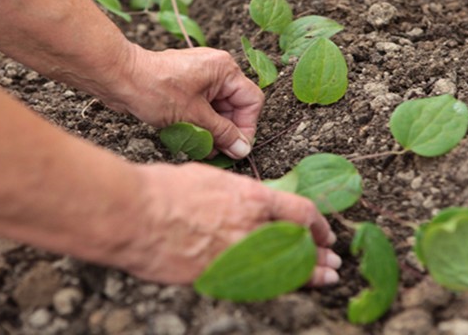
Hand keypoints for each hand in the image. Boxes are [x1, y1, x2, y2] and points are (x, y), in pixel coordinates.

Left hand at [106, 45, 263, 159]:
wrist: (119, 78)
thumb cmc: (154, 89)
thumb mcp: (194, 116)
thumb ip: (223, 133)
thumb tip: (242, 148)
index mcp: (225, 70)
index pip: (251, 101)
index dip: (247, 126)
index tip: (236, 146)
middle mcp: (217, 69)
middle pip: (236, 105)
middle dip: (227, 130)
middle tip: (218, 151)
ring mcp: (201, 77)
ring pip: (219, 109)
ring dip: (213, 129)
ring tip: (202, 146)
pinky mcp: (187, 85)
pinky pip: (203, 107)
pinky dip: (200, 122)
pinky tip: (191, 137)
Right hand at [121, 163, 340, 286]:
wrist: (134, 214)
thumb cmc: (166, 189)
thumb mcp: (212, 180)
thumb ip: (238, 196)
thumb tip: (250, 203)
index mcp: (250, 199)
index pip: (300, 213)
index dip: (318, 225)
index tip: (323, 232)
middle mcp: (249, 229)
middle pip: (298, 246)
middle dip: (320, 256)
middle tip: (333, 264)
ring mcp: (234, 256)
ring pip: (282, 270)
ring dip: (307, 275)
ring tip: (324, 278)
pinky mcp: (216, 277)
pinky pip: (254, 285)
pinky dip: (272, 285)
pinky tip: (283, 287)